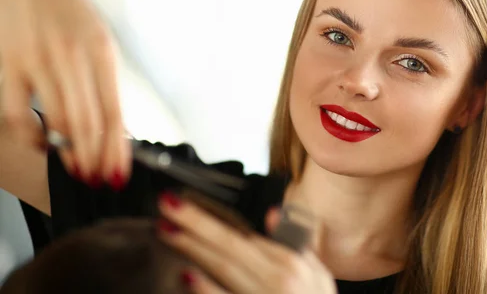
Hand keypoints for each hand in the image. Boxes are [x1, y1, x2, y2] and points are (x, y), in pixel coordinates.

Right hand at [0, 0, 129, 186]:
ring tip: (75, 169)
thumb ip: (106, 84)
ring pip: (55, 121)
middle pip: (86, 123)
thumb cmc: (72, 15)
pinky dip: (30, 137)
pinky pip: (18, 113)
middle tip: (96, 179)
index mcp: (101, 52)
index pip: (113, 112)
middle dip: (93, 158)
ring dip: (67, 154)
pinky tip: (40, 145)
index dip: (116, 150)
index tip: (117, 173)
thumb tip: (116, 131)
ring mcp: (38, 60)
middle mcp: (72, 56)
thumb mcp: (100, 42)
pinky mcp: (9, 63)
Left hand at [157, 192, 336, 293]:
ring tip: (167, 232)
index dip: (210, 219)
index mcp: (291, 263)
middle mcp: (277, 279)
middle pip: (229, 246)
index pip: (243, 235)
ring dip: (194, 248)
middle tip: (165, 207)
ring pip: (224, 269)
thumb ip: (296, 241)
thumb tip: (272, 214)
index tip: (183, 204)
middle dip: (195, 224)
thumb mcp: (318, 273)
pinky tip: (187, 275)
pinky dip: (208, 289)